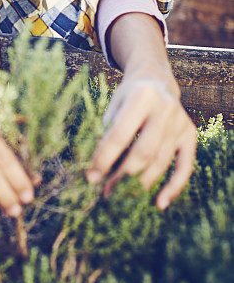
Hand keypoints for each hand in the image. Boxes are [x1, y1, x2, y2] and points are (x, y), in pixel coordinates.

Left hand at [86, 69, 196, 208]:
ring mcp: (180, 122)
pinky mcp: (190, 134)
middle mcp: (165, 108)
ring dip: (140, 184)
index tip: (91, 177)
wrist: (156, 79)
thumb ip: (107, 132)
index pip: (120, 134)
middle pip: (143, 152)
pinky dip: (173, 188)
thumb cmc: (128, 96)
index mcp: (141, 96)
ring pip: (161, 162)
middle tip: (106, 192)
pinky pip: (185, 167)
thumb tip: (95, 171)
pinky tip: (159, 203)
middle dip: (122, 176)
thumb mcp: (113, 104)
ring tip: (121, 196)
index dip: (104, 158)